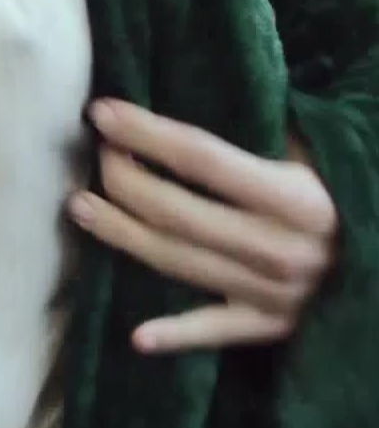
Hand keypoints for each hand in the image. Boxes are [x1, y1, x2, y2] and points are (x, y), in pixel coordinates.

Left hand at [68, 99, 338, 354]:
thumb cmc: (347, 188)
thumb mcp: (317, 150)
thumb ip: (260, 130)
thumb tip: (181, 90)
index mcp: (298, 198)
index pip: (200, 157)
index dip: (144, 133)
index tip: (100, 111)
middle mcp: (283, 249)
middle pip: (176, 213)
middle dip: (124, 180)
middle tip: (96, 156)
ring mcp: (277, 295)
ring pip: (177, 263)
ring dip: (121, 235)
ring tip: (80, 206)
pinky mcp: (274, 328)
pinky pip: (214, 332)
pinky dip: (176, 335)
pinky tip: (136, 336)